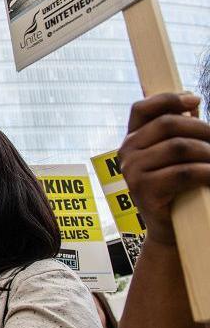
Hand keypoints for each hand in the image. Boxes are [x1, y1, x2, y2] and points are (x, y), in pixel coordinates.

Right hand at [119, 93, 209, 244]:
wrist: (171, 228)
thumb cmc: (177, 188)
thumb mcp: (173, 156)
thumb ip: (178, 131)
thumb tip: (192, 104)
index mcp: (132, 140)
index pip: (142, 109)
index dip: (167, 99)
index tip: (195, 99)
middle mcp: (126, 153)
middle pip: (168, 124)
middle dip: (202, 129)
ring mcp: (132, 172)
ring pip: (179, 147)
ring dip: (209, 152)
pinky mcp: (144, 191)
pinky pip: (183, 172)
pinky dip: (206, 172)